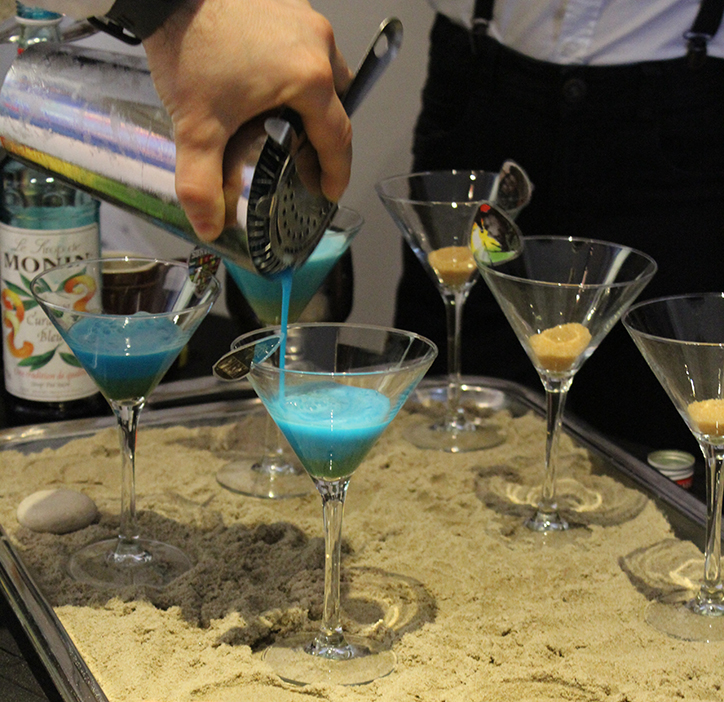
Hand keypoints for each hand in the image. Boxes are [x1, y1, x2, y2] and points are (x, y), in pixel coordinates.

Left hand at [143, 0, 352, 240]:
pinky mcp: (288, 2)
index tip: (328, 191)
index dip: (336, 171)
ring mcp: (305, 18)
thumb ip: (202, 184)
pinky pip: (306, 46)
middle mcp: (318, 45)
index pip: (337, 138)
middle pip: (336, 105)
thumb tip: (210, 228)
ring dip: (311, 101)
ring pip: (324, 73)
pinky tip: (265, 80)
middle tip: (302, 161)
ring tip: (282, 120)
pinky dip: (296, 70)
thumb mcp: (196, 127)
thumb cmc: (189, 49)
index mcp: (309, 80)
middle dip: (322, 137)